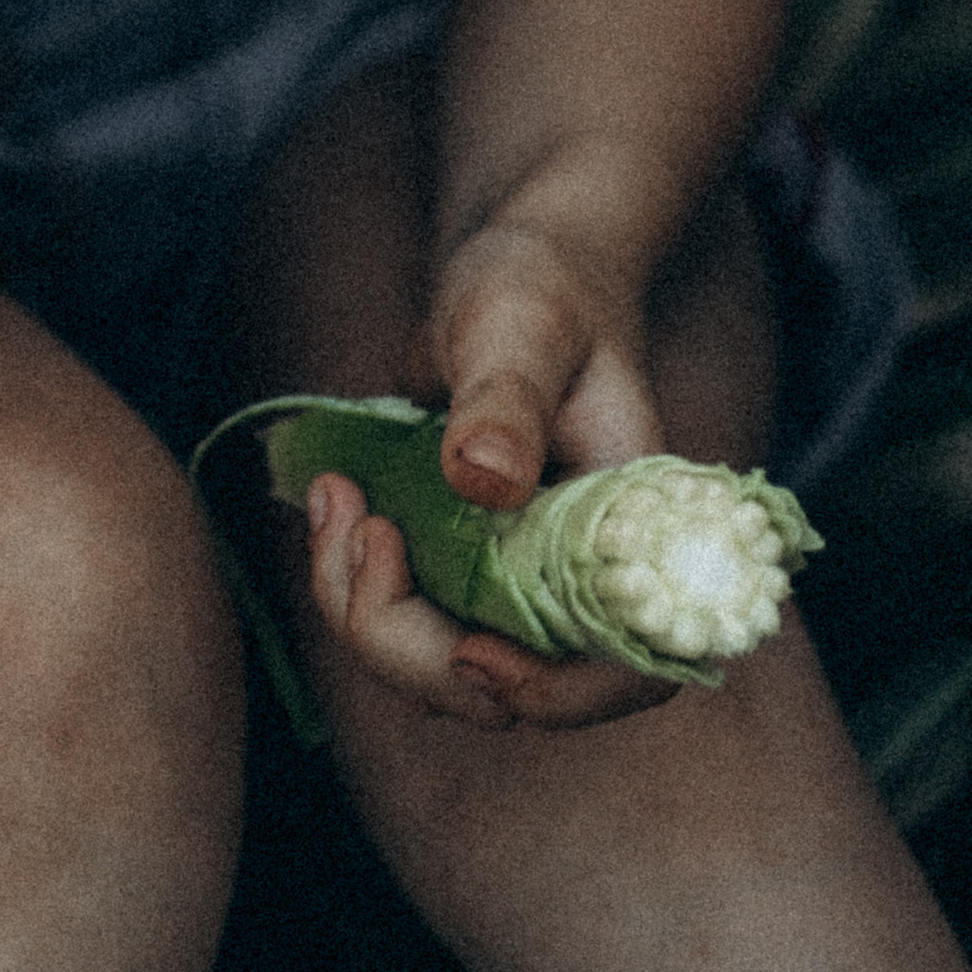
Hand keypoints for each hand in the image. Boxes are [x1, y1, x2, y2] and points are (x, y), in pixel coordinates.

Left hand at [301, 214, 679, 731]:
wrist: (514, 279)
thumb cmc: (539, 292)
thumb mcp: (523, 330)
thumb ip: (507, 399)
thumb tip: (485, 479)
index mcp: (637, 542)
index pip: (625, 672)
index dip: (554, 693)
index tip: (470, 652)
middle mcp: (586, 584)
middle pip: (509, 690)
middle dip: (411, 642)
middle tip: (360, 527)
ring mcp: (521, 586)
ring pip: (443, 670)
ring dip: (368, 611)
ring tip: (336, 498)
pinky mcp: (463, 574)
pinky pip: (406, 623)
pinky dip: (356, 584)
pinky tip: (334, 497)